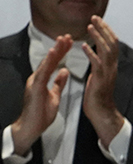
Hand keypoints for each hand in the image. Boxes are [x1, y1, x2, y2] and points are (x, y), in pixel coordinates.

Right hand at [9, 35, 71, 155]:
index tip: (70, 42)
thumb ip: (58, 83)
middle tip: (68, 36)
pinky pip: (42, 73)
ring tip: (62, 40)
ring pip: (46, 63)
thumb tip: (64, 72)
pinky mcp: (34, 87)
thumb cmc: (41, 114)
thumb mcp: (54, 96)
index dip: (62, 52)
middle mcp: (38, 78)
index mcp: (43, 80)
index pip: (54, 63)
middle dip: (59, 47)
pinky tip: (53, 54)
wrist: (31, 127)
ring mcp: (35, 82)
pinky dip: (48, 63)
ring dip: (55, 51)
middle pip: (50, 60)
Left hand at [81, 16, 124, 147]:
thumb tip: (94, 53)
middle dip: (103, 29)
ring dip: (98, 37)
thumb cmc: (98, 95)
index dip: (106, 31)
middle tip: (94, 17)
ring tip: (90, 26)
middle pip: (112, 43)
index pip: (112, 44)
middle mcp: (112, 67)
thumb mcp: (99, 76)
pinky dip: (91, 53)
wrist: (102, 112)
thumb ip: (99, 63)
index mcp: (112, 65)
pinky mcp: (100, 79)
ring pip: (107, 50)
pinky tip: (84, 45)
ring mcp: (108, 73)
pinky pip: (97, 63)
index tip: (98, 21)